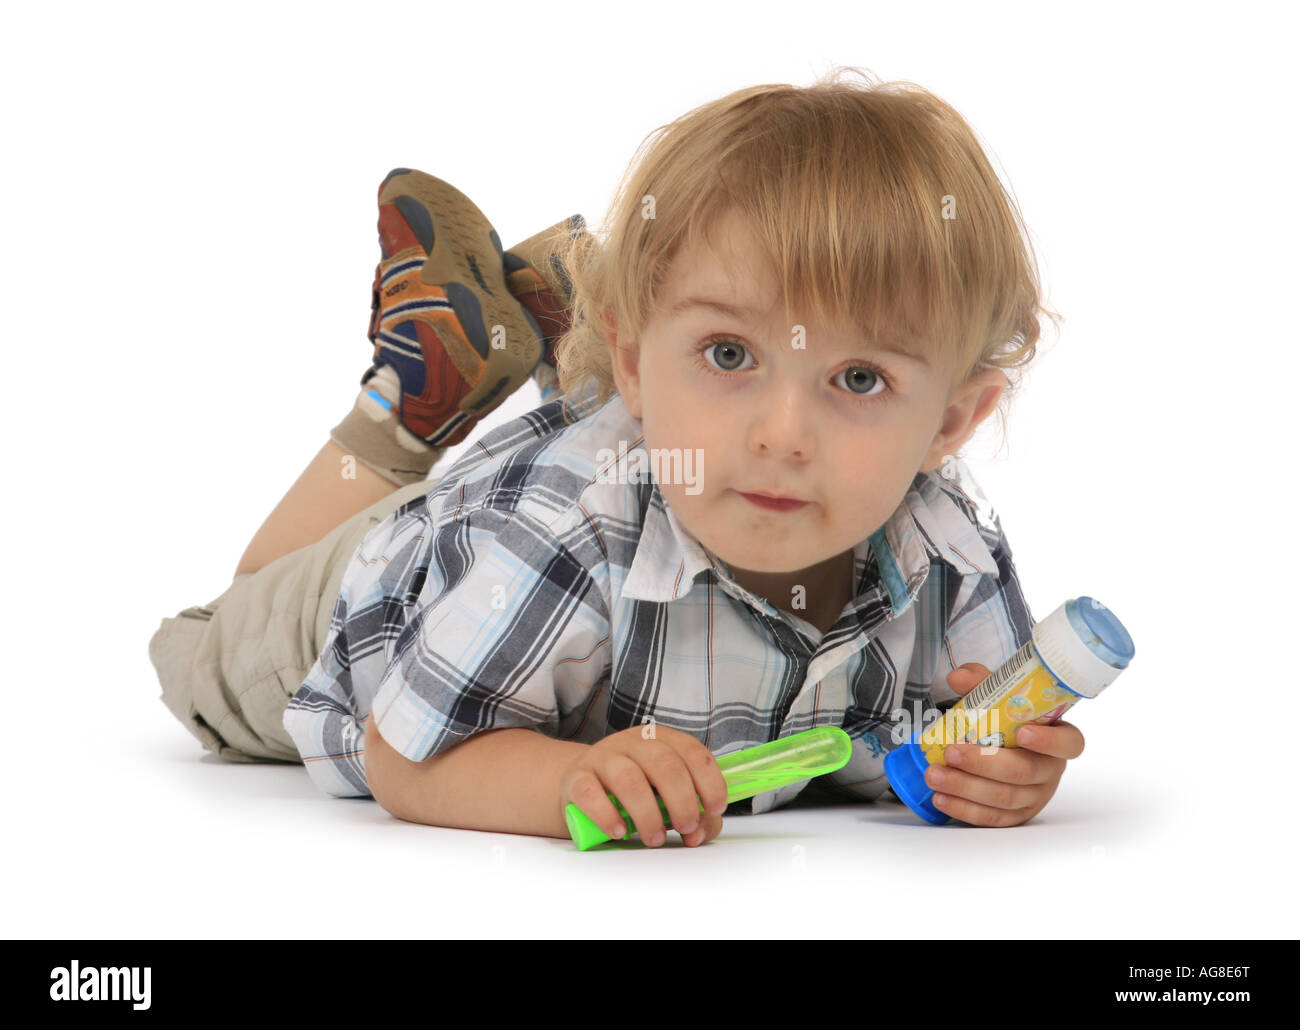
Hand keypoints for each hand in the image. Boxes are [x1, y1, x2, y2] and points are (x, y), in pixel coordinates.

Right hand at [559, 725, 727, 847]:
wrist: (585, 787)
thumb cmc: (636, 792)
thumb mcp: (668, 796)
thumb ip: (695, 812)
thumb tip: (699, 833)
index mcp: (662, 739)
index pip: (693, 752)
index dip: (709, 781)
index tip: (714, 809)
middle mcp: (633, 742)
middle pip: (664, 764)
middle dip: (682, 801)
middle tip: (686, 828)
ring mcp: (603, 757)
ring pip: (629, 779)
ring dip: (648, 814)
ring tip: (654, 838)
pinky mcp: (577, 778)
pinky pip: (591, 793)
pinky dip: (607, 815)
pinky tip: (619, 831)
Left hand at [927, 662, 1085, 826]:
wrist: (996, 743)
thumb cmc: (1003, 718)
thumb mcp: (995, 695)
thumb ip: (980, 682)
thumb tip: (957, 677)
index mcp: (1057, 737)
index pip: (1070, 743)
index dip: (1050, 741)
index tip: (1022, 733)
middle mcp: (1050, 769)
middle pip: (1025, 772)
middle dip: (984, 763)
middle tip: (952, 751)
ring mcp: (1034, 796)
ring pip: (1004, 797)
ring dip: (966, 787)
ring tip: (934, 774)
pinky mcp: (1015, 816)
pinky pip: (992, 818)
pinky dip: (964, 809)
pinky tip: (940, 797)